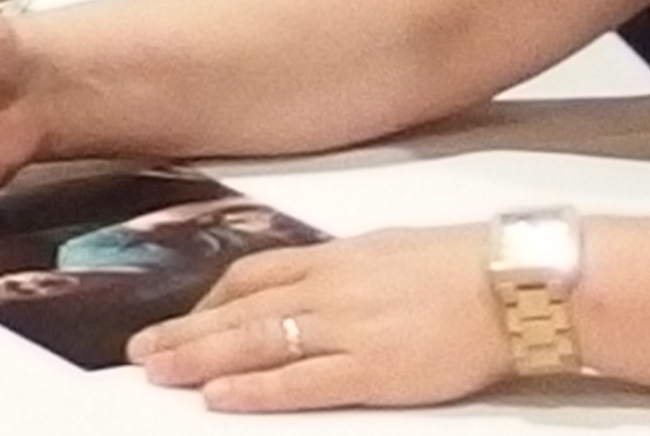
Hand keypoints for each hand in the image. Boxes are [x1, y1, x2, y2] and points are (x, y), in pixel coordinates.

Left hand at [128, 223, 506, 410]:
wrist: (508, 285)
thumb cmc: (457, 267)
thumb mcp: (385, 252)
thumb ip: (341, 270)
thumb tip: (310, 284)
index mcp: (332, 257)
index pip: (252, 275)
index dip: (210, 300)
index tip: (183, 318)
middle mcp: (328, 288)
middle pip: (240, 310)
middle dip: (186, 332)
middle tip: (141, 352)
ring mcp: (346, 328)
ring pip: (257, 343)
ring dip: (202, 358)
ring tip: (159, 373)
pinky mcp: (371, 369)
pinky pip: (301, 381)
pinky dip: (256, 390)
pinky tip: (221, 397)